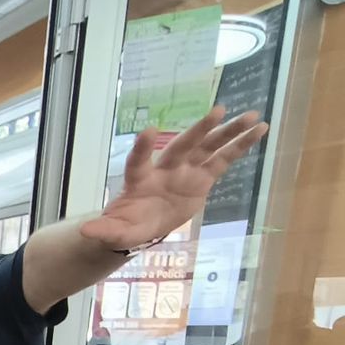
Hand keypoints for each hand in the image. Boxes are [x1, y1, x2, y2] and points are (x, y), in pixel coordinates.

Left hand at [80, 107, 267, 249]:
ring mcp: (185, 171)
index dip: (142, 149)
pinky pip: (223, 160)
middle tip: (215, 112)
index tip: (147, 133)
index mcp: (139, 180)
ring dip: (228, 132)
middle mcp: (164, 169)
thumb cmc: (125, 225)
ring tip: (250, 115)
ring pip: (208, 147)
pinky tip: (259, 130)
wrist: (140, 224)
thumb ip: (103, 231)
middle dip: (198, 131)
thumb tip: (85, 232)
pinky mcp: (202, 178)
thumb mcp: (113, 232)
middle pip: (181, 146)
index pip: (138, 161)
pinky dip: (240, 146)